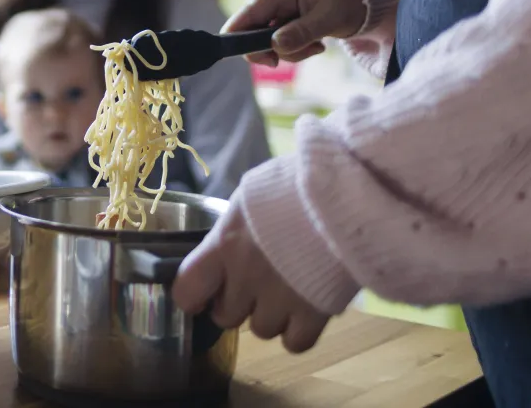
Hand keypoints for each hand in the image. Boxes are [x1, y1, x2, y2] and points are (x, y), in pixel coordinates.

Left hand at [172, 202, 328, 352]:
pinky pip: (295, 342)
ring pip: (262, 330)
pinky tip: (305, 310)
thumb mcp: (248, 199)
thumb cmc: (291, 187)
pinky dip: (298, 332)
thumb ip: (231, 231)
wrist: (343, 194)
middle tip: (254, 285)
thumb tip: (222, 249)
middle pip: (226, 316)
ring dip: (270, 316)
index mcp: (224, 245)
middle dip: (237, 304)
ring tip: (286, 291)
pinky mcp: (315, 313)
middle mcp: (246, 278)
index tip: (203, 295)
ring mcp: (280, 299)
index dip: (193, 297)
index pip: (187, 290)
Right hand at [222, 0, 365, 65]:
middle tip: (290, 57)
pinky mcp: (292, 24)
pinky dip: (299, 49)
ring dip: (292, 51)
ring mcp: (284, 13)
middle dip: (272, 48)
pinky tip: (318, 44)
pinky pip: (285, 43)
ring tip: (317, 46)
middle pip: (256, 31)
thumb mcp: (328, 17)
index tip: (230, 50)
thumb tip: (275, 46)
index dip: (236, 30)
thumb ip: (301, 32)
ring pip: (271, 42)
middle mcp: (278, 1)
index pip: (250, 11)